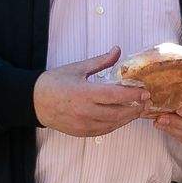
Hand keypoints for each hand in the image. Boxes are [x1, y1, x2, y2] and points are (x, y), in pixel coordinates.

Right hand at [32, 48, 146, 137]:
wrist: (34, 102)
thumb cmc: (55, 82)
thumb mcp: (77, 68)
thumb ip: (100, 62)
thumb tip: (117, 50)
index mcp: (84, 93)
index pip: (115, 96)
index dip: (132, 95)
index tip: (145, 92)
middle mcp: (85, 111)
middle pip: (118, 113)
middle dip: (135, 109)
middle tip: (147, 102)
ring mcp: (83, 124)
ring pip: (113, 124)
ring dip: (128, 118)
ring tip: (138, 110)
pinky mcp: (81, 132)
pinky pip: (104, 130)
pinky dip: (116, 124)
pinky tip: (122, 117)